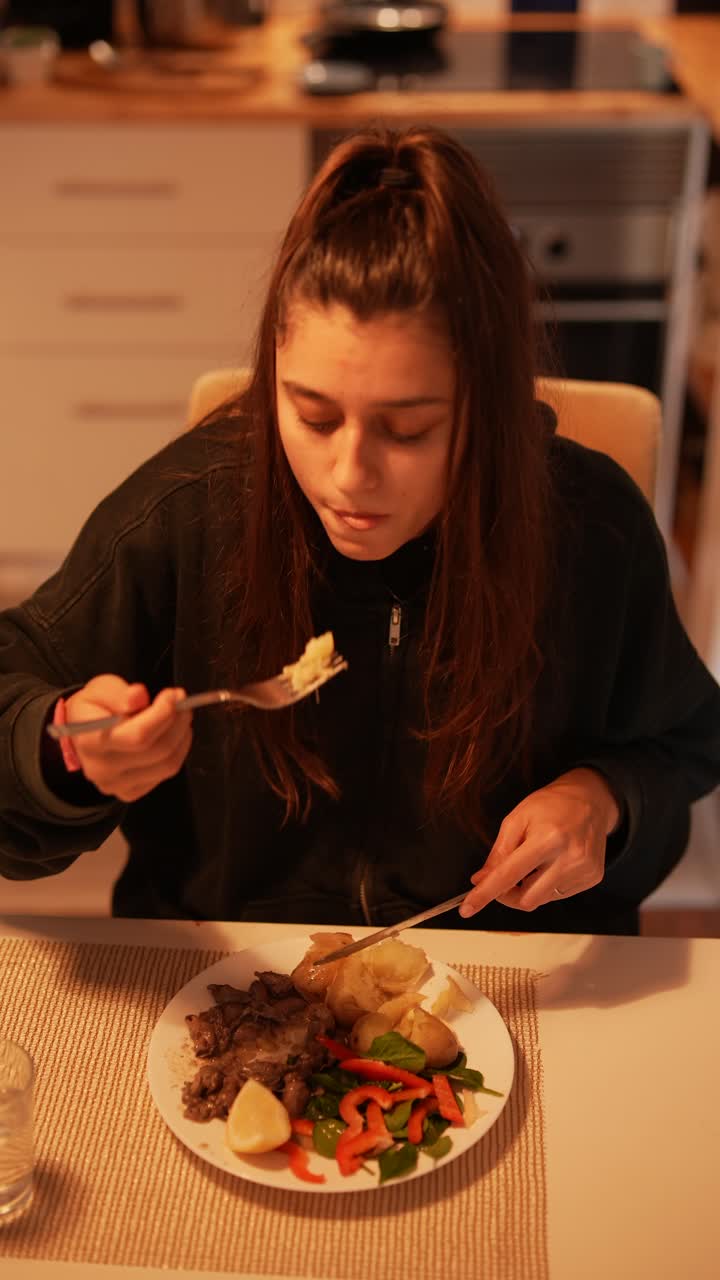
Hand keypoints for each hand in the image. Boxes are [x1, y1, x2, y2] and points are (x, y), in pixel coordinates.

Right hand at [63, 675, 191, 802]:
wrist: (81, 734)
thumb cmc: (93, 708)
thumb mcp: (100, 689)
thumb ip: (118, 693)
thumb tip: (139, 696)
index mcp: (90, 741)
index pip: (138, 736)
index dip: (163, 714)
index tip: (174, 695)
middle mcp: (102, 769)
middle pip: (158, 750)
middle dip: (178, 722)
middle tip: (182, 702)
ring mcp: (116, 785)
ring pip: (167, 765)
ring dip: (182, 737)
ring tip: (180, 717)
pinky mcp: (129, 792)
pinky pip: (165, 775)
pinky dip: (177, 753)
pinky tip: (171, 736)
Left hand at [459, 768, 619, 916]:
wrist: (590, 799)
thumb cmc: (551, 805)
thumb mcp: (517, 819)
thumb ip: (498, 852)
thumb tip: (481, 880)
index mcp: (547, 838)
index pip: (509, 874)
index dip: (486, 893)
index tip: (468, 908)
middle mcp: (569, 857)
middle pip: (527, 898)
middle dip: (509, 894)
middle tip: (504, 877)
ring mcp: (584, 870)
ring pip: (542, 900)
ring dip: (531, 888)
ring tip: (536, 861)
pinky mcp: (593, 877)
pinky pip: (559, 895)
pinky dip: (549, 885)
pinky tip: (554, 863)